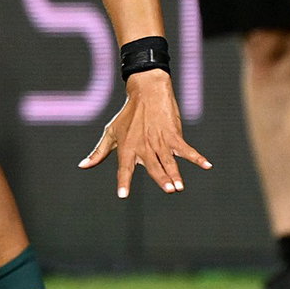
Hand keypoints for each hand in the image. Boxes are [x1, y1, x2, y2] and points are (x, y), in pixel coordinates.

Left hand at [77, 70, 209, 197]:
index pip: (124, 169)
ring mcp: (159, 141)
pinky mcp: (173, 134)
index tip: (123, 195)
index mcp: (127, 148)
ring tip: (179, 186)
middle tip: (169, 190)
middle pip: (153, 166)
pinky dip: (197, 157)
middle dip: (161, 178)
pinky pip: (186, 149)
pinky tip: (207, 165)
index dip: (123, 182)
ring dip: (175, 173)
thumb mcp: (110, 133)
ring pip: (168, 160)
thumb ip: (99, 152)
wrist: (146, 93)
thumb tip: (82, 166)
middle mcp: (143, 146)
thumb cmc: (127, 116)